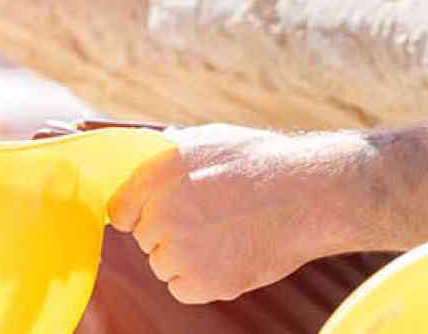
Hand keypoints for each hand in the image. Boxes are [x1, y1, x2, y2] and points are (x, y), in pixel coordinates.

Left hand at [105, 123, 366, 303]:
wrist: (309, 195)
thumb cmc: (260, 162)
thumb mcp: (206, 139)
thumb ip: (164, 154)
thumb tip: (128, 150)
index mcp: (157, 173)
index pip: (118, 209)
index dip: (139, 210)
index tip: (159, 210)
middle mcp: (162, 212)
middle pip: (143, 237)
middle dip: (166, 230)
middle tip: (207, 216)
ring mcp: (181, 251)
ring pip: (163, 264)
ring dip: (184, 256)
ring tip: (225, 233)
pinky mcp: (203, 283)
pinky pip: (183, 288)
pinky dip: (202, 279)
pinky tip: (230, 253)